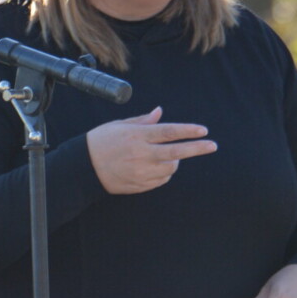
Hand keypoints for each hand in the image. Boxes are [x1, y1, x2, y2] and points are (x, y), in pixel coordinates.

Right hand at [84, 107, 215, 193]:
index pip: (169, 132)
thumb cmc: (101, 142)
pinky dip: (164, 173)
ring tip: (165, 156)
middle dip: (197, 148)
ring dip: (175, 161)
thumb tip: (160, 112)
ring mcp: (141, 172)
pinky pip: (162, 179)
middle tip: (213, 146)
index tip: (203, 130)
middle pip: (176, 152)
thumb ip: (143, 121)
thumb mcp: (119, 125)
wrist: (83, 168)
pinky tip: (155, 167)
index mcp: (137, 136)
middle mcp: (141, 154)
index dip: (188, 131)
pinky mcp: (140, 185)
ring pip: (171, 168)